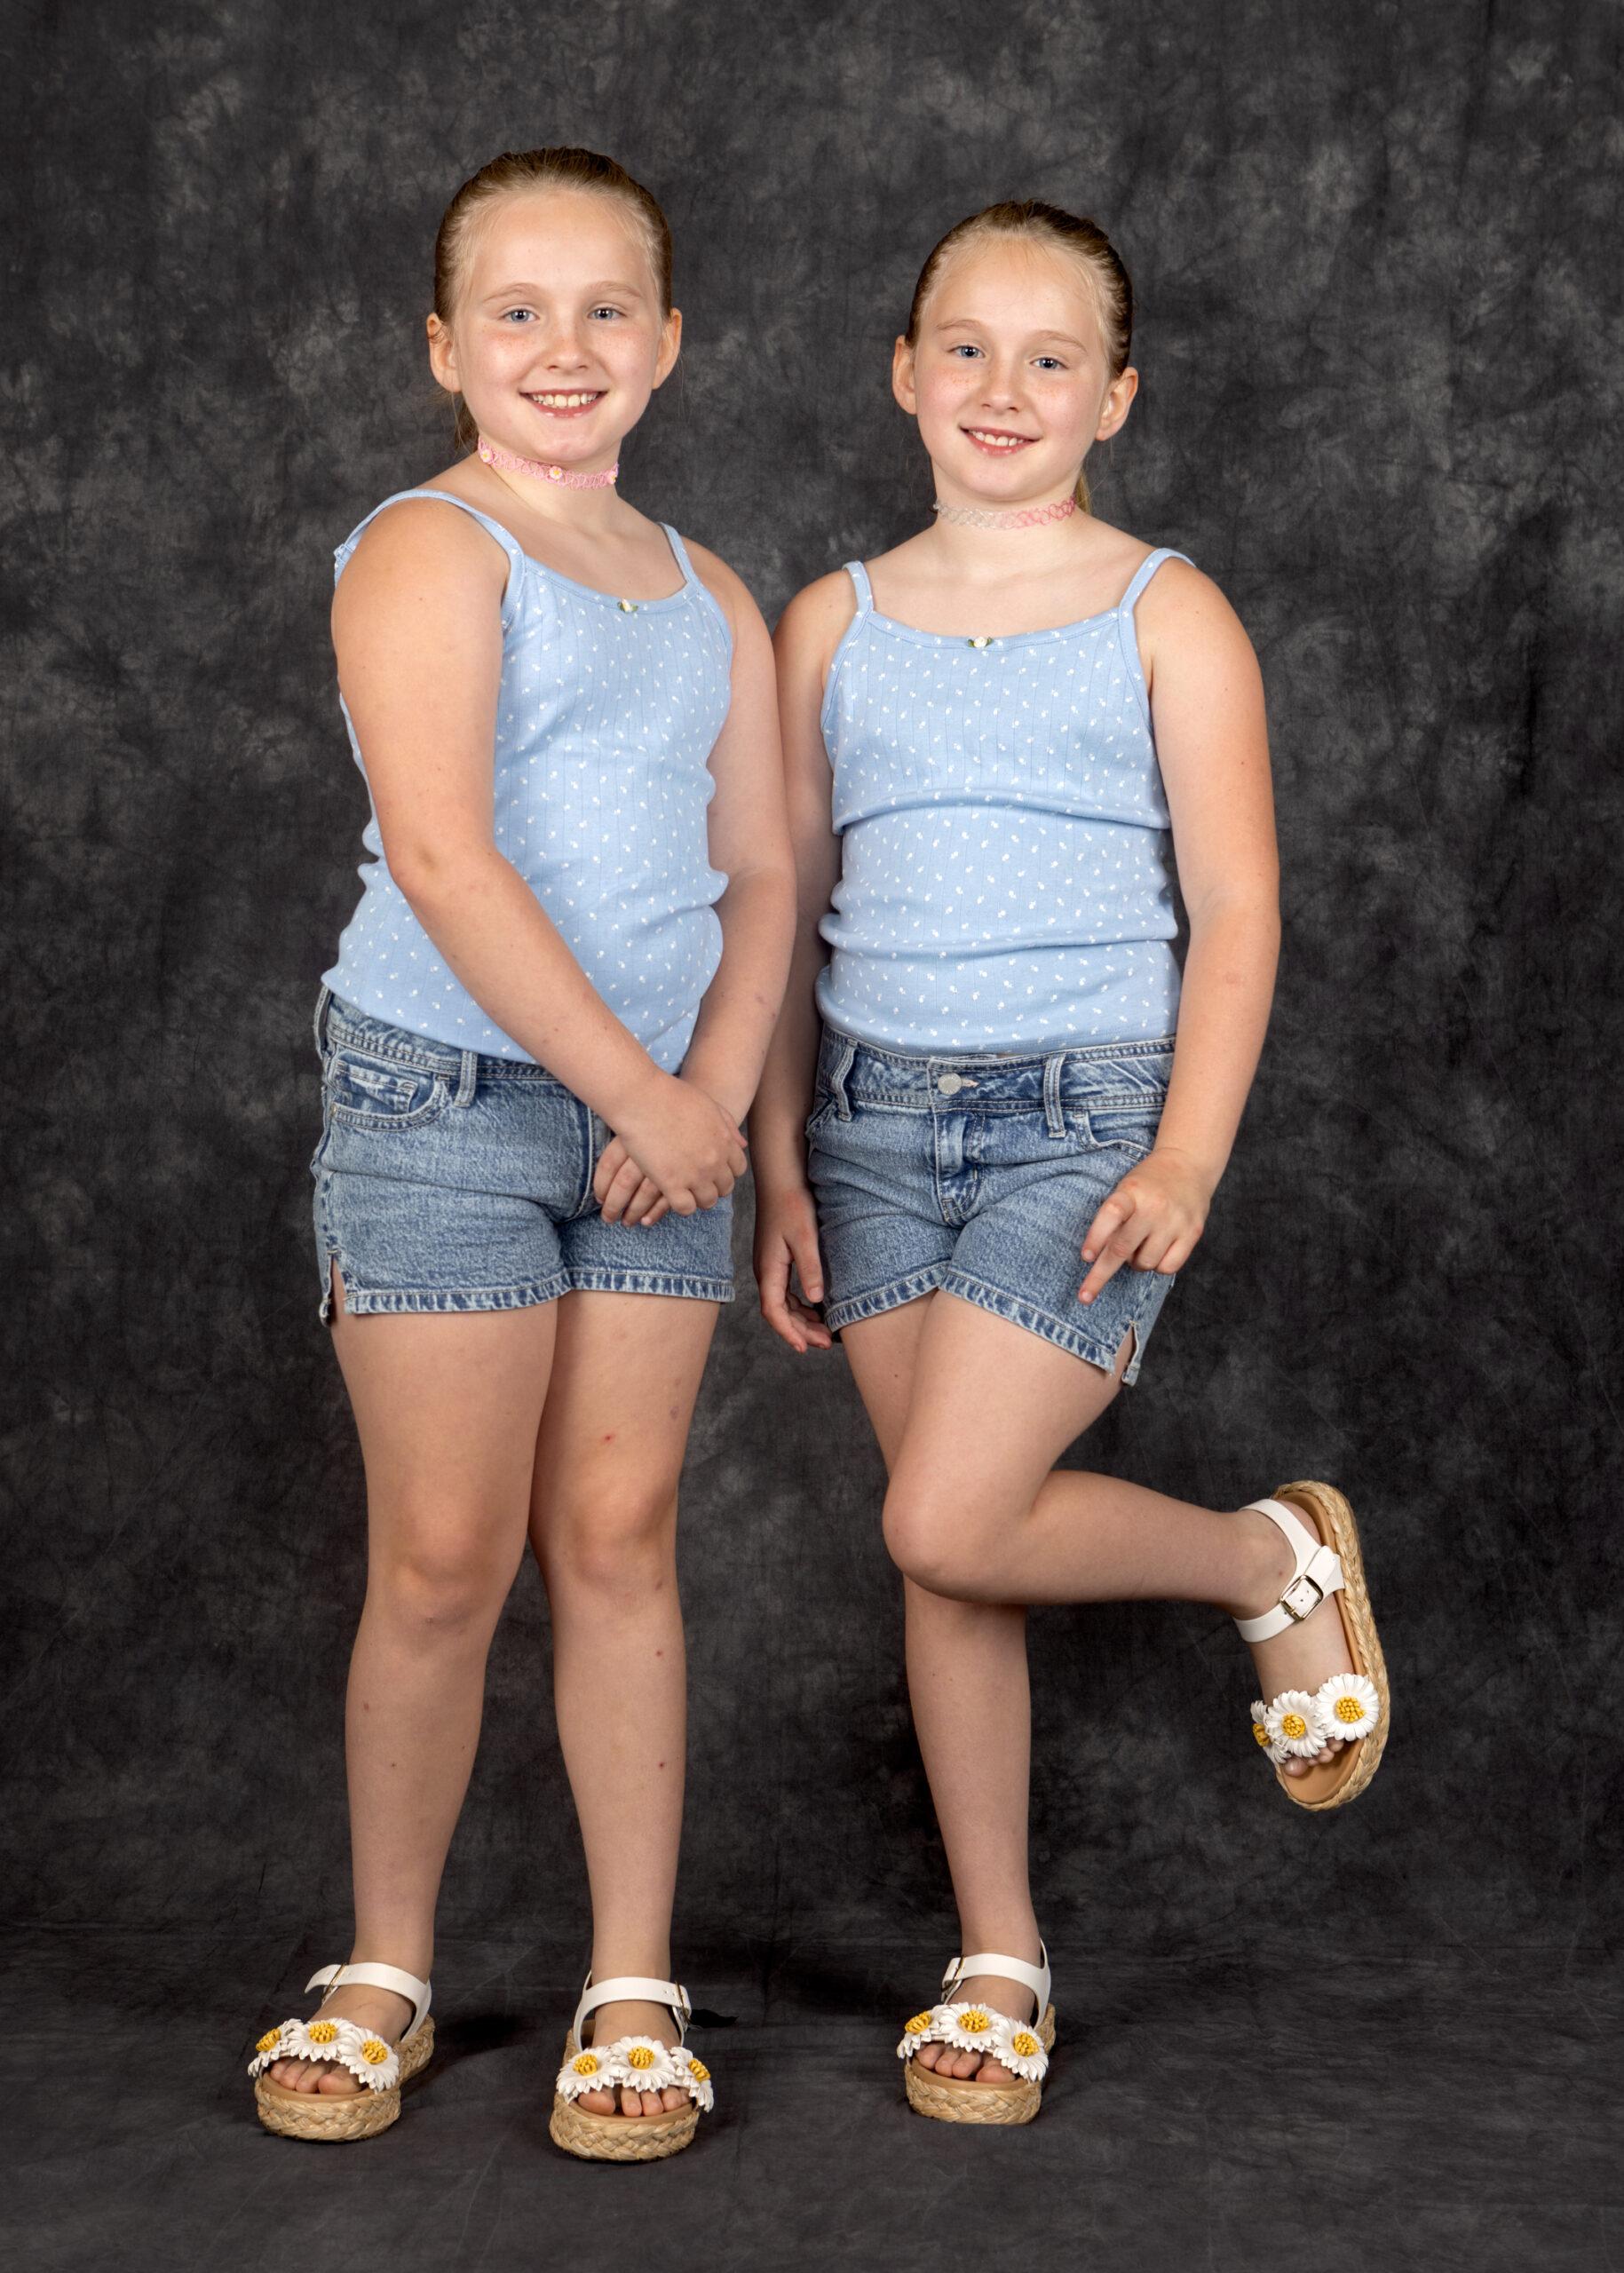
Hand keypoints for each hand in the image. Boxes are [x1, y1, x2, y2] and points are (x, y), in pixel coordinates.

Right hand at [597, 1072, 746, 1218]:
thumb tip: (742, 1145)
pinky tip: (671, 1195)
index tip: (713, 1170)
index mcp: (724, 1141)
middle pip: (725, 1188)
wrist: (642, 1099)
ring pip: (707, 1201)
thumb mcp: (709, 1105)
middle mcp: (714, 1160)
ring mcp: (694, 1174)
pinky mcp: (671, 1183)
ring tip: (685, 1193)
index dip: (726, 1172)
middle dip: (714, 1187)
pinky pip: (685, 1208)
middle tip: (698, 1184)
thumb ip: (728, 1125)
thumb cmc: (672, 1096)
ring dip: (698, 1199)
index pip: (738, 1169)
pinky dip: (681, 1205)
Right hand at [752, 1176, 831, 1351]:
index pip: (774, 1312)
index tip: (804, 1348)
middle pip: (779, 1312)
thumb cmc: (792, 1204)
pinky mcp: (777, 1260)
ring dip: (802, 1320)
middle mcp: (766, 1272)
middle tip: (825, 1343)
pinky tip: (817, 1308)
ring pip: (783, 1304)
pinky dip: (801, 1305)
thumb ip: (810, 1269)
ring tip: (825, 1332)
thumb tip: (817, 1299)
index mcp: (769, 1270)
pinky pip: (786, 1292)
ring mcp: (770, 1266)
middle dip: (801, 1331)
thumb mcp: (805, 1237)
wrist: (781, 1179)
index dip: (789, 1333)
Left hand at [1077, 1145, 1211, 1306]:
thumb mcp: (1125, 1189)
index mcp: (1132, 1192)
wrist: (1189, 1164)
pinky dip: (1157, 1266)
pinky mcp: (1192, 1233)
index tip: (1086, 1258)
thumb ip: (1113, 1219)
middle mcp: (1154, 1207)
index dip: (1096, 1238)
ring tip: (1138, 1246)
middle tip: (1084, 1296)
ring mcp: (1175, 1221)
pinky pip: (1168, 1267)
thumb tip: (1098, 1258)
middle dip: (1100, 1276)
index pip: (1111, 1215)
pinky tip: (1156, 1251)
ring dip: (1134, 1263)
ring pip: (1145, 1263)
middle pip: (1122, 1248)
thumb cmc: (1147, 1183)